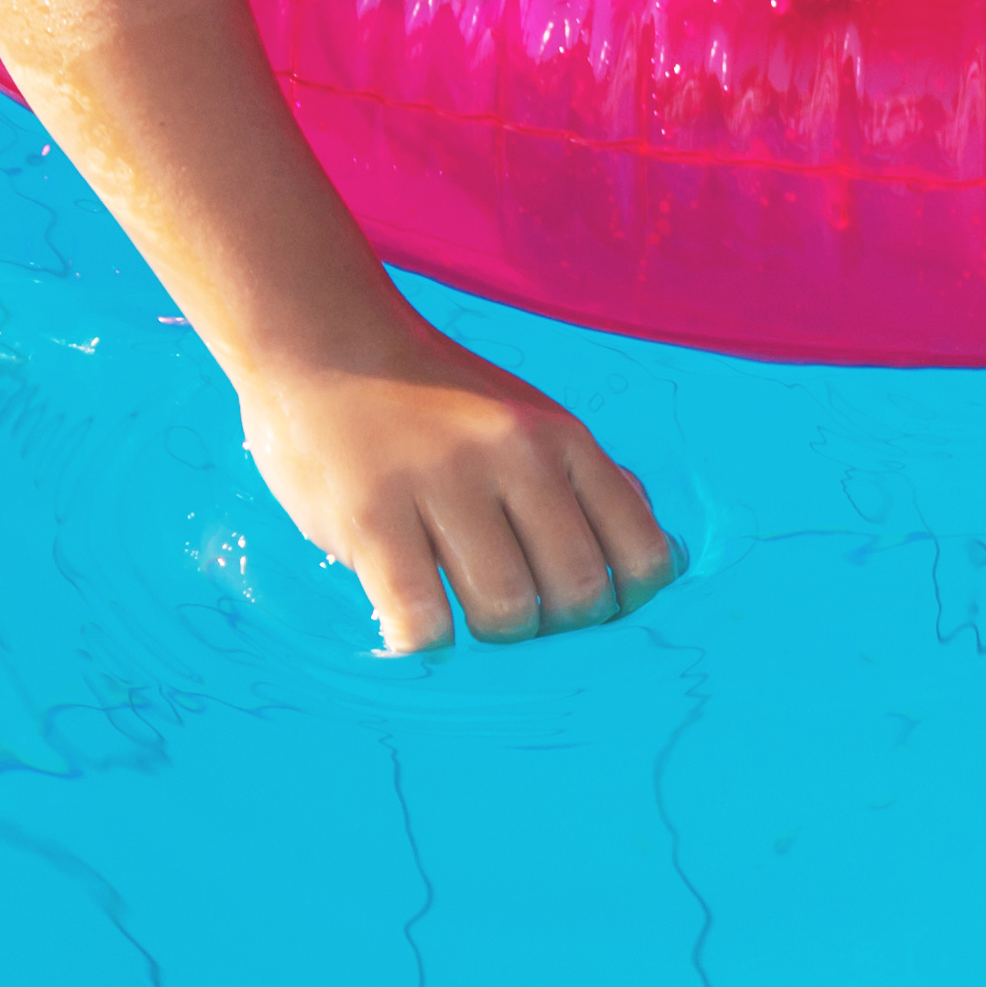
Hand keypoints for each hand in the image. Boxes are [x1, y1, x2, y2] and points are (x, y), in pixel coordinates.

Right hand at [236, 332, 681, 654]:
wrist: (324, 344)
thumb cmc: (435, 402)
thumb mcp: (530, 420)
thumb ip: (590, 483)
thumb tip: (661, 557)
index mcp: (565, 439)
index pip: (644, 556)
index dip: (622, 604)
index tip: (578, 606)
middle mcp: (516, 456)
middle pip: (578, 596)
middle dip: (551, 628)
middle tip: (509, 609)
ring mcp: (444, 483)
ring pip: (508, 613)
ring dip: (485, 634)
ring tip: (456, 606)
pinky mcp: (373, 516)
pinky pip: (422, 621)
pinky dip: (424, 643)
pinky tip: (411, 621)